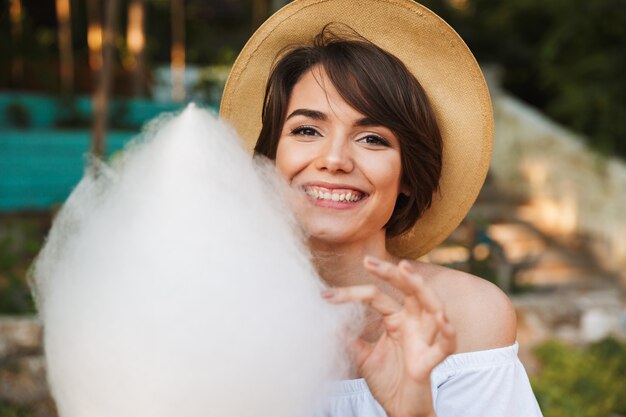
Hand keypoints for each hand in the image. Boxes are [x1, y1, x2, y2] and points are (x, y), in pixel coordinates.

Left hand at [322, 257, 455, 416]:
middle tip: (369, 261)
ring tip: (408, 273)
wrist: (400, 410)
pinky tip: (443, 321)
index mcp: (397, 319)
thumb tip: (327, 322)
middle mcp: (413, 324)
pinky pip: (446, 346)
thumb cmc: (387, 380)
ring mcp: (424, 340)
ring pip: (432, 308)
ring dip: (422, 289)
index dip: (350, 294)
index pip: (376, 296)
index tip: (325, 296)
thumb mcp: (362, 356)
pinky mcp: (430, 361)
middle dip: (391, 274)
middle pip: (409, 290)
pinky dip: (448, 333)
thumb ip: (350, 337)